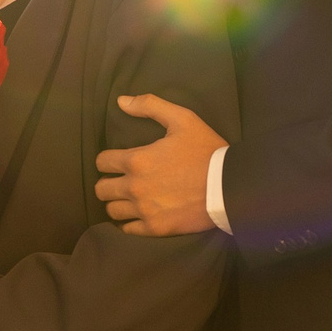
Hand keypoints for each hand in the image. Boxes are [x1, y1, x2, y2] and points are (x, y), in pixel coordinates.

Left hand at [94, 94, 223, 236]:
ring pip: (112, 210)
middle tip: (119, 180)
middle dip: (108, 182)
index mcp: (137, 160)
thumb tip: (120, 101)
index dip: (107, 160)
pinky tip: (137, 215)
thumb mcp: (182, 119)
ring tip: (128, 198)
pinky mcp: (156, 228)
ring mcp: (144, 210)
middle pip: (101, 189)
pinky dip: (129, 222)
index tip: (115, 161)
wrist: (230, 186)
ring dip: (117, 203)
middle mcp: (135, 187)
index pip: (102, 162)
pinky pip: (128, 229)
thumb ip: (149, 105)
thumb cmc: (206, 150)